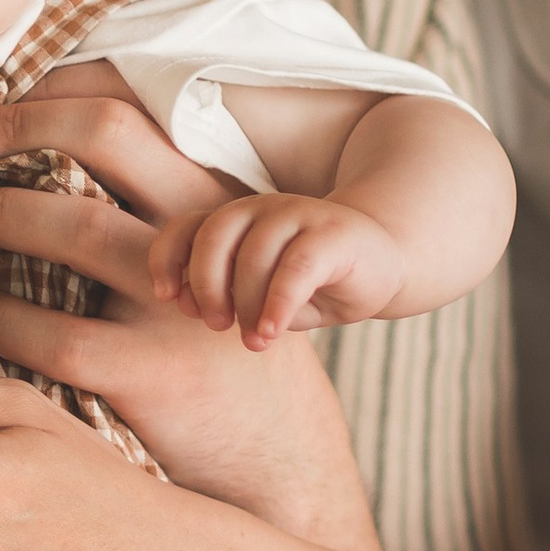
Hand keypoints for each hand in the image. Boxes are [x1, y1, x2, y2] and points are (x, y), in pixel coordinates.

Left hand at [0, 90, 375, 550]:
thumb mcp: (215, 267)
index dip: (45, 100)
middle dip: (13, 130)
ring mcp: (181, 304)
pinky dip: (4, 319)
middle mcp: (210, 234)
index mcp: (217, 197)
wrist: (283, 466)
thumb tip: (30, 164)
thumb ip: (151, 216)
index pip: (127, 110)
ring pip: (72, 225)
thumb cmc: (222, 360)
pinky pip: (48, 332)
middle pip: (103, 134)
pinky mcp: (152, 375)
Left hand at [151, 192, 409, 343]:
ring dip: (246, 303)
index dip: (168, 259)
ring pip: (255, 253)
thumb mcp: (261, 295)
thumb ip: (224, 295)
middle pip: (214, 236)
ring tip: (253, 340)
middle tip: (217, 326)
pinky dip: (278, 303)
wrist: (382, 264)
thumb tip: (185, 305)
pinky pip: (296, 266)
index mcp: (236, 222)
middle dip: (206, 286)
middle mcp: (262, 210)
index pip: (186, 227)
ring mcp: (299, 215)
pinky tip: (272, 332)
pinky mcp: (333, 232)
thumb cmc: (312, 285)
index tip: (166, 298)